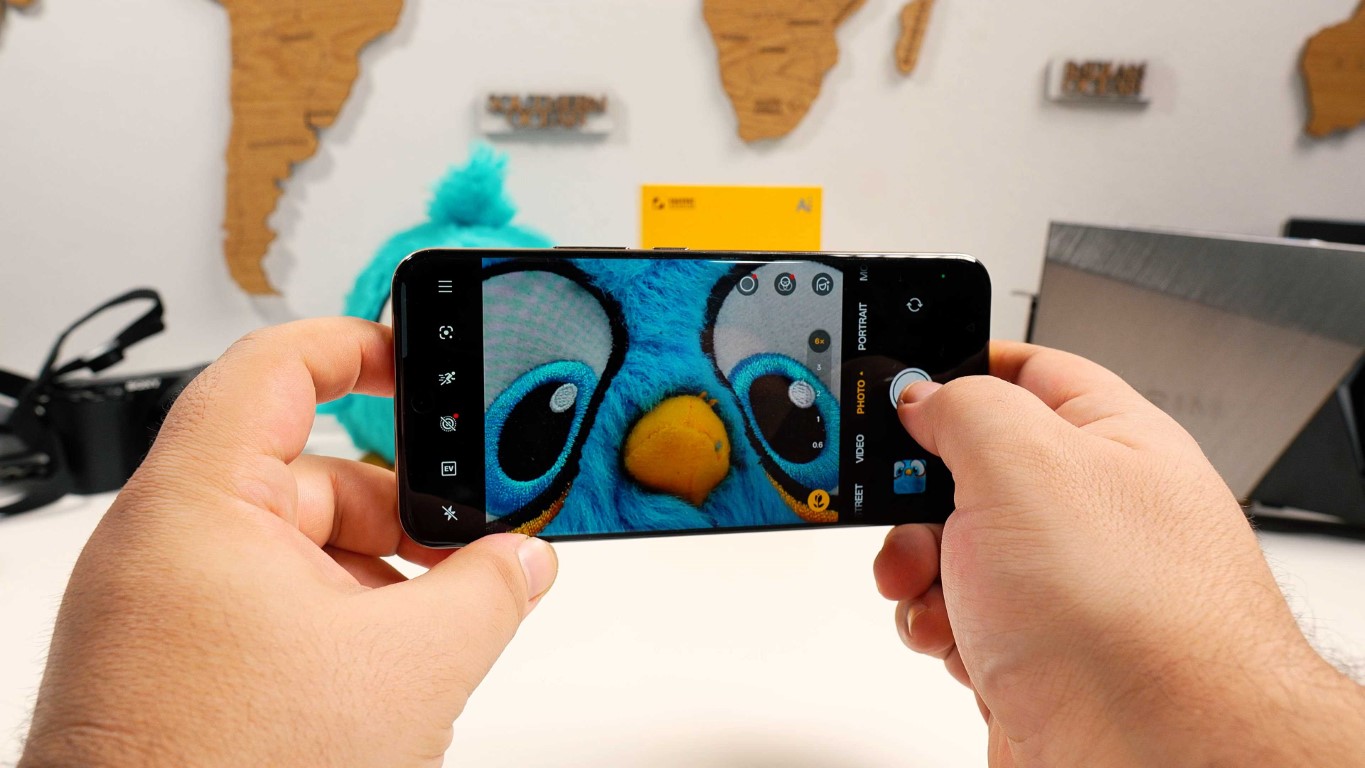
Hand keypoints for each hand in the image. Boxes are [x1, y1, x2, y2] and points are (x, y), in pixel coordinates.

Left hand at [21, 319, 557, 767]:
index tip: (416, 354)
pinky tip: (380, 673)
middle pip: (302, 470)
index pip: (275, 367)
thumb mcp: (409, 669)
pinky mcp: (165, 660)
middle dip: (397, 510)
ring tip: (430, 631)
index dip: (356, 344)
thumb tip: (526, 559)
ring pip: (290, 546)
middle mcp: (162, 545)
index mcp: (199, 508)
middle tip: (465, 550)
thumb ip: (490, 592)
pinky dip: (330, 618)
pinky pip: (262, 602)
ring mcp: (158, 606)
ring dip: (370, 574)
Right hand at [874, 341, 1364, 766]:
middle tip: (898, 504)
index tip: (903, 383)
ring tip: (927, 585)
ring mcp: (1059, 584)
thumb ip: (964, 406)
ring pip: (953, 548)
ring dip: (918, 565)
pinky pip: (956, 613)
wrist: (1151, 754)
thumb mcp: (1022, 464)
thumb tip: (925, 394)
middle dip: (916, 490)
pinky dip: (935, 622)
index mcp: (1110, 439)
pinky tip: (950, 636)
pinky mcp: (1029, 647)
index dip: (961, 367)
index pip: (1028, 370)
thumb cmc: (1131, 618)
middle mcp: (1089, 509)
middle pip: (971, 467)